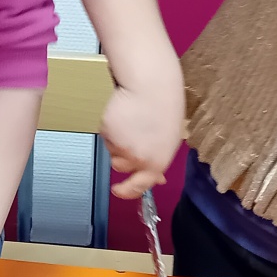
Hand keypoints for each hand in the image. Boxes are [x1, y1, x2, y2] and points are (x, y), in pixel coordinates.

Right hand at [101, 51, 185, 198]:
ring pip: (112, 150)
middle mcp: (138, 158)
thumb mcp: (169, 139)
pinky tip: (123, 113)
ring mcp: (121, 145)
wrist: (152, 84)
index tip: (118, 191)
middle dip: (121, 157)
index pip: (140, 186)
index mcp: (158, 162)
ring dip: (117, 141)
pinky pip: (106, 135)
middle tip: (124, 143)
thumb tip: (157, 179)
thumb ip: (159, 159)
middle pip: (120, 166)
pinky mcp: (107, 132)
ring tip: (130, 120)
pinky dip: (112, 127)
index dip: (128, 191)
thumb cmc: (165, 106)